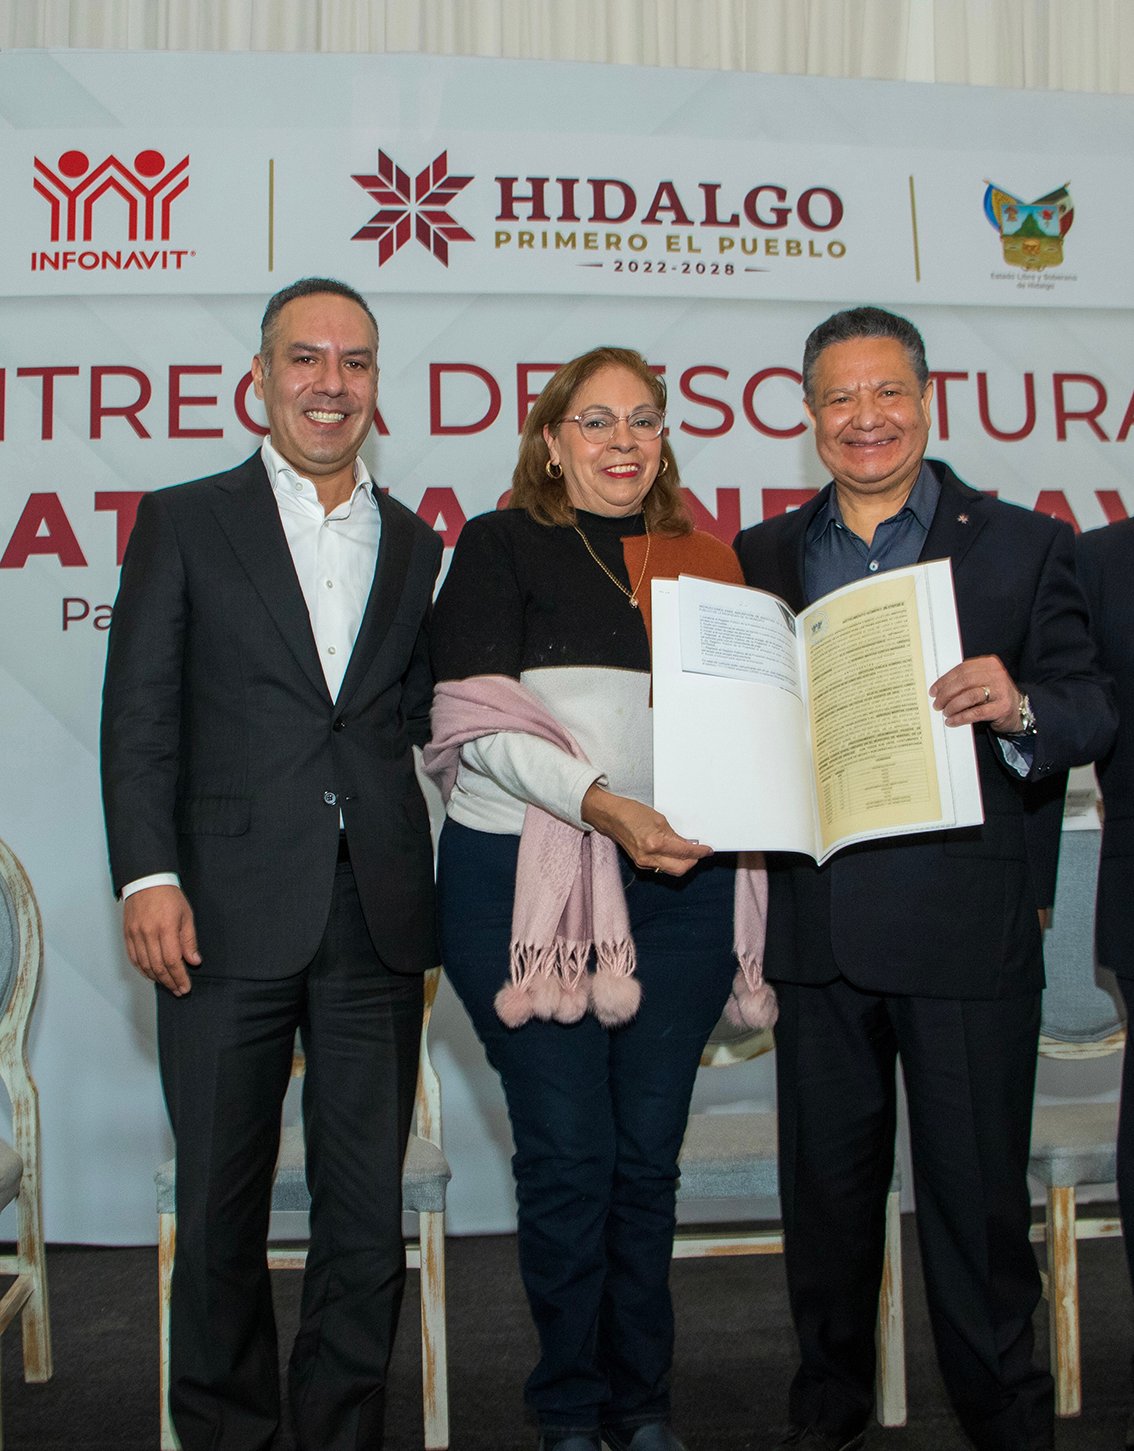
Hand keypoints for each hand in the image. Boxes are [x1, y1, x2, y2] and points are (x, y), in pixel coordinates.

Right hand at [122, 885, 200, 995]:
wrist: (146, 880)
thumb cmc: (169, 896)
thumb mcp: (186, 915)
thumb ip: (189, 940)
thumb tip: (194, 961)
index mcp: (165, 928)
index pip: (172, 961)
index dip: (179, 977)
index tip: (185, 987)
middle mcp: (148, 933)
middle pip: (158, 967)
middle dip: (170, 982)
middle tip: (178, 990)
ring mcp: (135, 935)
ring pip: (144, 965)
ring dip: (156, 979)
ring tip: (168, 985)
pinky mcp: (127, 934)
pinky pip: (134, 958)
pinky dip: (142, 970)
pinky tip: (151, 975)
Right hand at [581, 784, 711, 876]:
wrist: (611, 817)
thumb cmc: (632, 813)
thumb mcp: (659, 820)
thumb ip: (675, 836)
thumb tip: (687, 845)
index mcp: (656, 843)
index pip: (685, 852)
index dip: (700, 852)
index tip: (707, 850)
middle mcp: (649, 857)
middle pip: (680, 868)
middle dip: (693, 861)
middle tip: (699, 853)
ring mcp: (644, 862)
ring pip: (671, 870)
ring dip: (682, 863)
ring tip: (687, 852)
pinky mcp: (640, 863)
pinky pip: (661, 867)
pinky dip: (671, 862)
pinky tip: (674, 853)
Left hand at [929, 655, 1022, 734]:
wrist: (1017, 709)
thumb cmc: (994, 695)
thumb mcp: (982, 681)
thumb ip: (965, 681)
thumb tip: (939, 689)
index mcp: (989, 664)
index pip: (961, 669)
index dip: (944, 681)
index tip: (934, 691)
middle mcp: (996, 674)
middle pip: (964, 682)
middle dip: (946, 694)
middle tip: (937, 704)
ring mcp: (1001, 690)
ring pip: (969, 696)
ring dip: (952, 706)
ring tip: (945, 712)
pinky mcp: (1002, 707)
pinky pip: (976, 712)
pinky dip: (961, 717)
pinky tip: (952, 721)